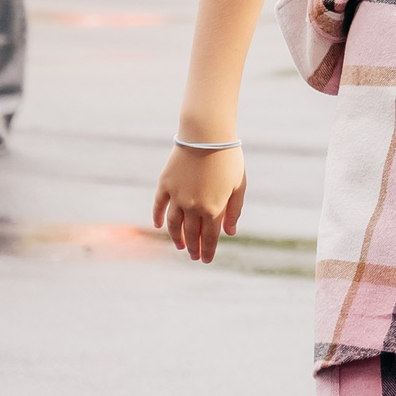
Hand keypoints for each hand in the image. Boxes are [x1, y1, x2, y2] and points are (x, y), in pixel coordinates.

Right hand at [153, 145, 247, 261]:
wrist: (207, 135)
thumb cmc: (228, 158)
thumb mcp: (238, 185)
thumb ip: (234, 210)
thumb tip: (230, 232)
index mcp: (213, 208)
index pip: (210, 237)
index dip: (208, 250)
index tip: (206, 260)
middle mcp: (192, 206)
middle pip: (191, 234)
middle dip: (193, 248)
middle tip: (193, 256)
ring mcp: (176, 196)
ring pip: (172, 224)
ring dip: (175, 237)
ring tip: (179, 245)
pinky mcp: (165, 184)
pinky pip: (158, 206)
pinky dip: (157, 217)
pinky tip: (158, 226)